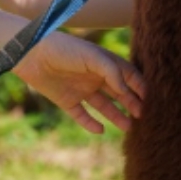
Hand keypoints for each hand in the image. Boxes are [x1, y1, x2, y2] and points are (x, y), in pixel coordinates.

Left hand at [15, 32, 145, 133]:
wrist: (31, 54)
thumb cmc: (64, 49)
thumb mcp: (92, 56)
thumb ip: (112, 71)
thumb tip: (126, 89)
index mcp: (103, 63)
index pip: (127, 76)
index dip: (139, 86)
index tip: (149, 99)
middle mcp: (94, 77)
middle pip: (118, 93)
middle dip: (131, 103)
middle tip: (142, 115)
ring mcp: (81, 89)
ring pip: (103, 106)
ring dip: (116, 116)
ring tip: (128, 127)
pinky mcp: (66, 101)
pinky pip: (82, 115)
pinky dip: (91, 123)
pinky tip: (101, 130)